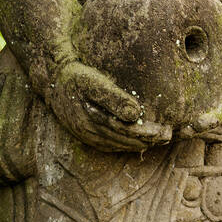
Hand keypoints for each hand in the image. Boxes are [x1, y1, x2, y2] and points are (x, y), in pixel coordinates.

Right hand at [45, 60, 171, 151]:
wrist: (52, 79)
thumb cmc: (76, 76)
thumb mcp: (93, 81)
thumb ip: (114, 98)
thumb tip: (135, 114)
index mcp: (92, 119)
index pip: (126, 130)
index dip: (148, 133)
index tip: (166, 131)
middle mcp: (89, 132)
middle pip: (124, 140)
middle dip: (148, 140)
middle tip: (168, 136)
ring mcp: (86, 136)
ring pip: (118, 145)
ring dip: (139, 144)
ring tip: (159, 140)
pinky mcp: (86, 136)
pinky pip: (110, 145)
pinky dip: (126, 144)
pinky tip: (139, 142)